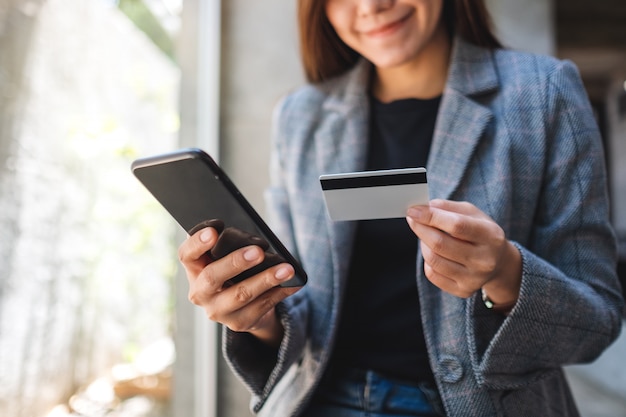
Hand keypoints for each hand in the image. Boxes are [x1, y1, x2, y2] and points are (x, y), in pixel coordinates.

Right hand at [178, 225, 300, 346]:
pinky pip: (262, 306)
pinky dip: (280, 292)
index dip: (197, 243)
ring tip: (286, 269)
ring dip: (266, 279)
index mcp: (194, 270)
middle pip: (212, 277)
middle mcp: (200, 293)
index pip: (186, 255)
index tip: (214, 231)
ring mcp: (218, 311)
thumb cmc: (233, 271)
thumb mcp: (224, 258)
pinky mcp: (239, 322)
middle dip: (236, 263)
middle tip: (258, 252)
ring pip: (241, 295)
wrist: (242, 307)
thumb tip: (255, 239)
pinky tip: (292, 283)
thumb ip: (229, 246)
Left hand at [406, 199, 520, 306]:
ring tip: (427, 235)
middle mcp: (485, 260)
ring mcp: (474, 278)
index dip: (431, 217)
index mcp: (491, 236)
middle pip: (440, 244)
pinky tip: (434, 252)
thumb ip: (448, 207)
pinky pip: (432, 274)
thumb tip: (423, 208)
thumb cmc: (480, 232)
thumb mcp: (472, 213)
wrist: (499, 263)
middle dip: (421, 229)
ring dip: (423, 244)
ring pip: (433, 260)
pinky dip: (427, 260)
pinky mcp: (463, 291)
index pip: (457, 225)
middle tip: (413, 219)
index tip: (413, 211)